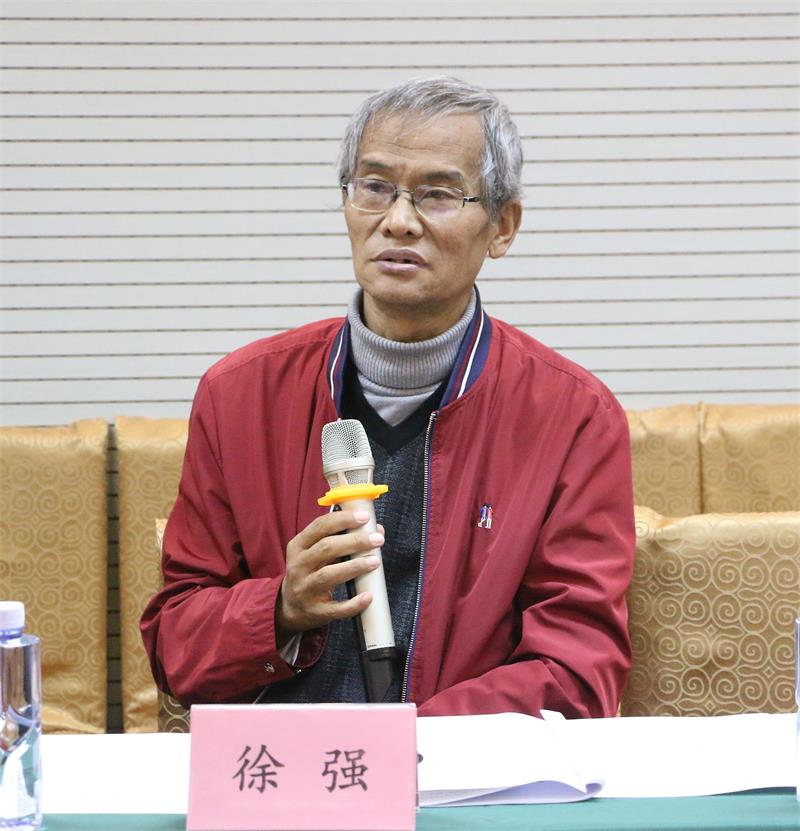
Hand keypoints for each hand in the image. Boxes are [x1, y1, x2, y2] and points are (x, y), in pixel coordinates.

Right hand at [276, 510, 384, 644]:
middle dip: (354, 541)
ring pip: (328, 575)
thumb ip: (342, 540)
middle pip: (326, 548)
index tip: (364, 517)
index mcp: (298, 546)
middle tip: (377, 539)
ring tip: (375, 561)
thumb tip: (377, 530)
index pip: (320, 526)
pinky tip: (368, 596)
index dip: (343, 519)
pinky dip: (353, 603)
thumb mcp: (316, 553)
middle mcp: (298, 566)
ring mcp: (304, 589)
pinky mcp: (314, 611)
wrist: (290, 607)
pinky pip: (336, 608)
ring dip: (354, 566)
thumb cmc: (310, 572)